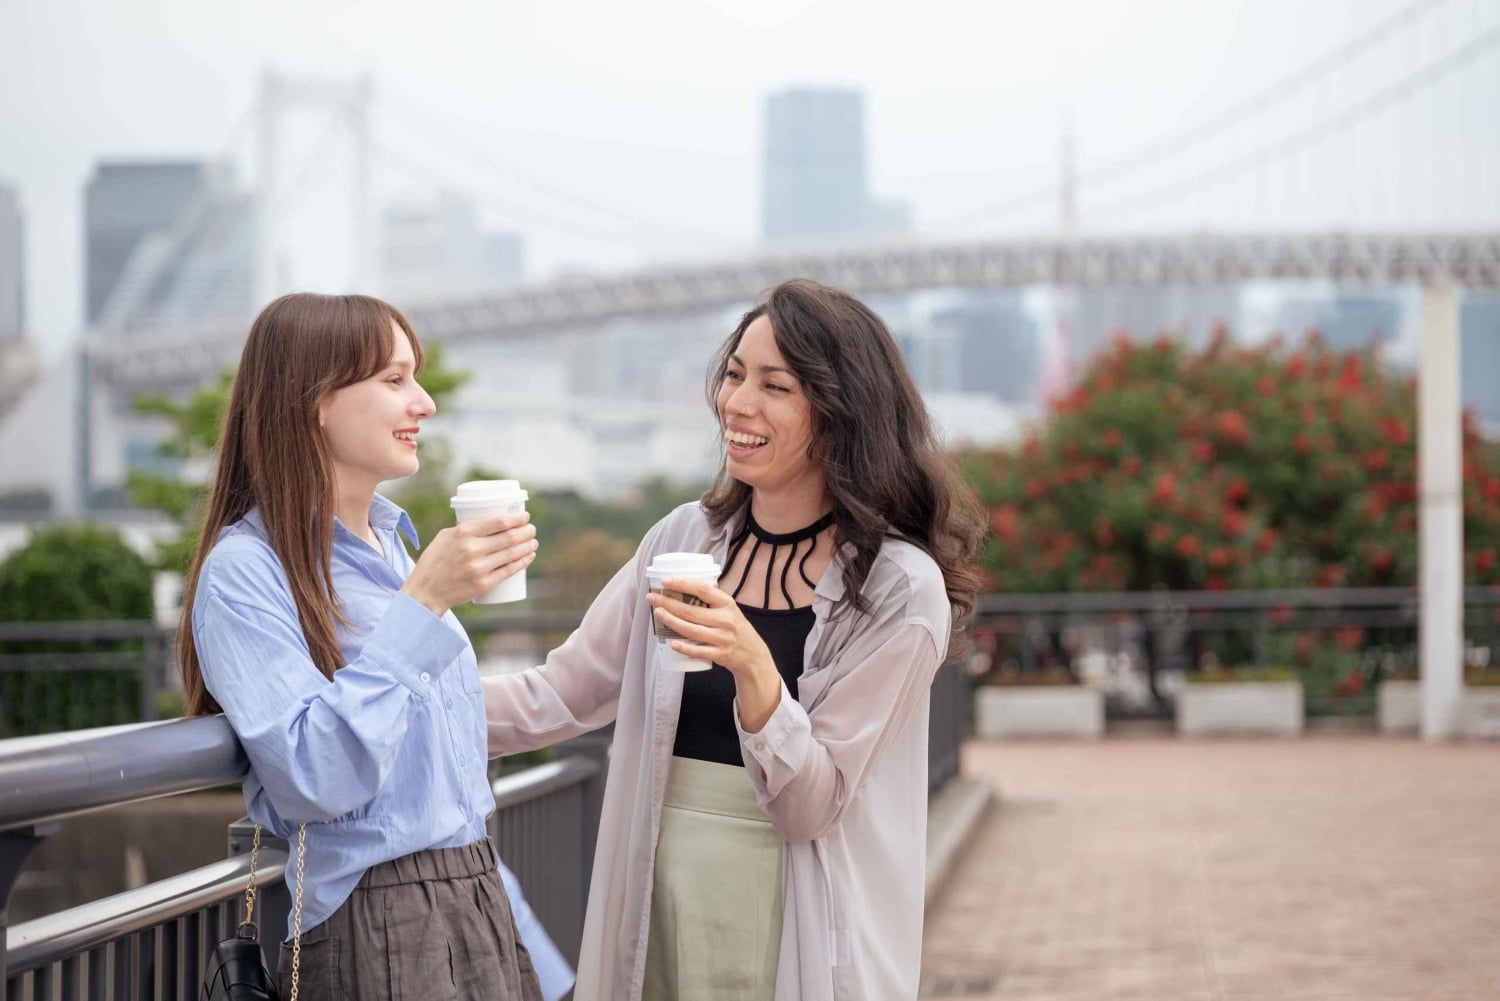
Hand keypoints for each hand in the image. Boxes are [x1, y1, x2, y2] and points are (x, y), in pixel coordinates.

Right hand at [401, 512, 537, 616]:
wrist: (426, 591)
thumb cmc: (435, 561)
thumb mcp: (445, 536)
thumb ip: (465, 529)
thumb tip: (488, 522)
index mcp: (463, 533)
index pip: (498, 522)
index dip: (517, 519)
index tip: (525, 517)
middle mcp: (472, 549)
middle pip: (509, 537)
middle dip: (526, 532)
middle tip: (531, 530)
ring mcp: (479, 568)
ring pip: (512, 554)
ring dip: (528, 546)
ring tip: (533, 542)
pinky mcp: (484, 584)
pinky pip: (509, 571)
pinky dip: (523, 562)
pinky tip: (529, 556)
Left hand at [649, 577, 782, 731]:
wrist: (753, 654)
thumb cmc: (735, 627)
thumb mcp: (729, 609)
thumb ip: (712, 599)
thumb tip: (684, 584)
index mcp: (727, 604)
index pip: (703, 589)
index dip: (683, 584)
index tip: (665, 581)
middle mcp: (726, 620)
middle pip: (691, 611)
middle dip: (668, 603)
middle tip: (651, 598)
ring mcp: (723, 638)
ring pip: (692, 630)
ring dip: (672, 621)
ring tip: (658, 614)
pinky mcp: (720, 654)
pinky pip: (699, 651)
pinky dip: (685, 647)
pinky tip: (672, 643)